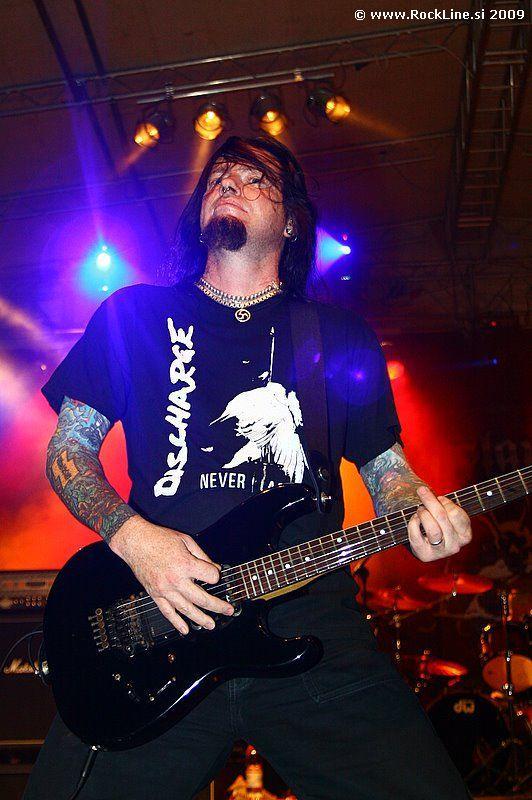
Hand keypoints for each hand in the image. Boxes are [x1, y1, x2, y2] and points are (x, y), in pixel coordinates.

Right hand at [109, 516, 233, 633]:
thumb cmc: (159, 538)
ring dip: (200, 619)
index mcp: (185, 564)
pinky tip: (185, 630)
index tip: (214, 573)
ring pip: (186, 609)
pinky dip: (176, 622)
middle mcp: (176, 580)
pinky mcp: (155, 594)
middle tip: (228, 610)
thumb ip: (202, 556)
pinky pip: (167, 611)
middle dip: (217, 606)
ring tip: (211, 625)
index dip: (215, 575)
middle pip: (202, 598)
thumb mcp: (185, 540)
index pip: (210, 577)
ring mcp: (164, 589)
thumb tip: (215, 568)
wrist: (135, 541)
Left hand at [407, 486, 471, 561]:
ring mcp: (440, 552)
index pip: (456, 513)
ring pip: (432, 529)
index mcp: (465, 534)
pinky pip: (416, 536)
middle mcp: (455, 545)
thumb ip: (443, 504)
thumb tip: (426, 493)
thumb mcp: (448, 514)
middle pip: (442, 517)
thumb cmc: (440, 525)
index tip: (440, 498)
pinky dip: (413, 523)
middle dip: (430, 501)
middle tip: (422, 492)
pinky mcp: (425, 554)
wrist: (429, 546)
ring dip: (423, 514)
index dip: (445, 502)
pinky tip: (415, 519)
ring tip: (420, 510)